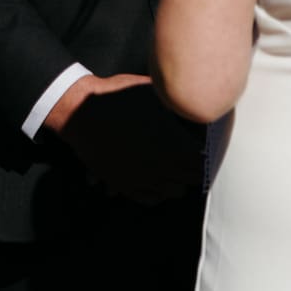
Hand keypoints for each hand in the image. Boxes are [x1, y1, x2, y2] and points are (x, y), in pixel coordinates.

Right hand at [43, 73, 203, 201]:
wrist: (81, 112)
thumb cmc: (117, 97)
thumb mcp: (152, 92)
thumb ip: (176, 103)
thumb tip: (195, 102)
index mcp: (172, 142)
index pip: (203, 161)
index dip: (209, 154)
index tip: (208, 148)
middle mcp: (160, 165)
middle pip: (192, 178)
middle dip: (197, 168)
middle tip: (197, 157)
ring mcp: (142, 178)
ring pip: (174, 191)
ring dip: (180, 180)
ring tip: (179, 169)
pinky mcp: (124, 184)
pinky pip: (151, 198)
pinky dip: (159, 192)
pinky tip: (159, 181)